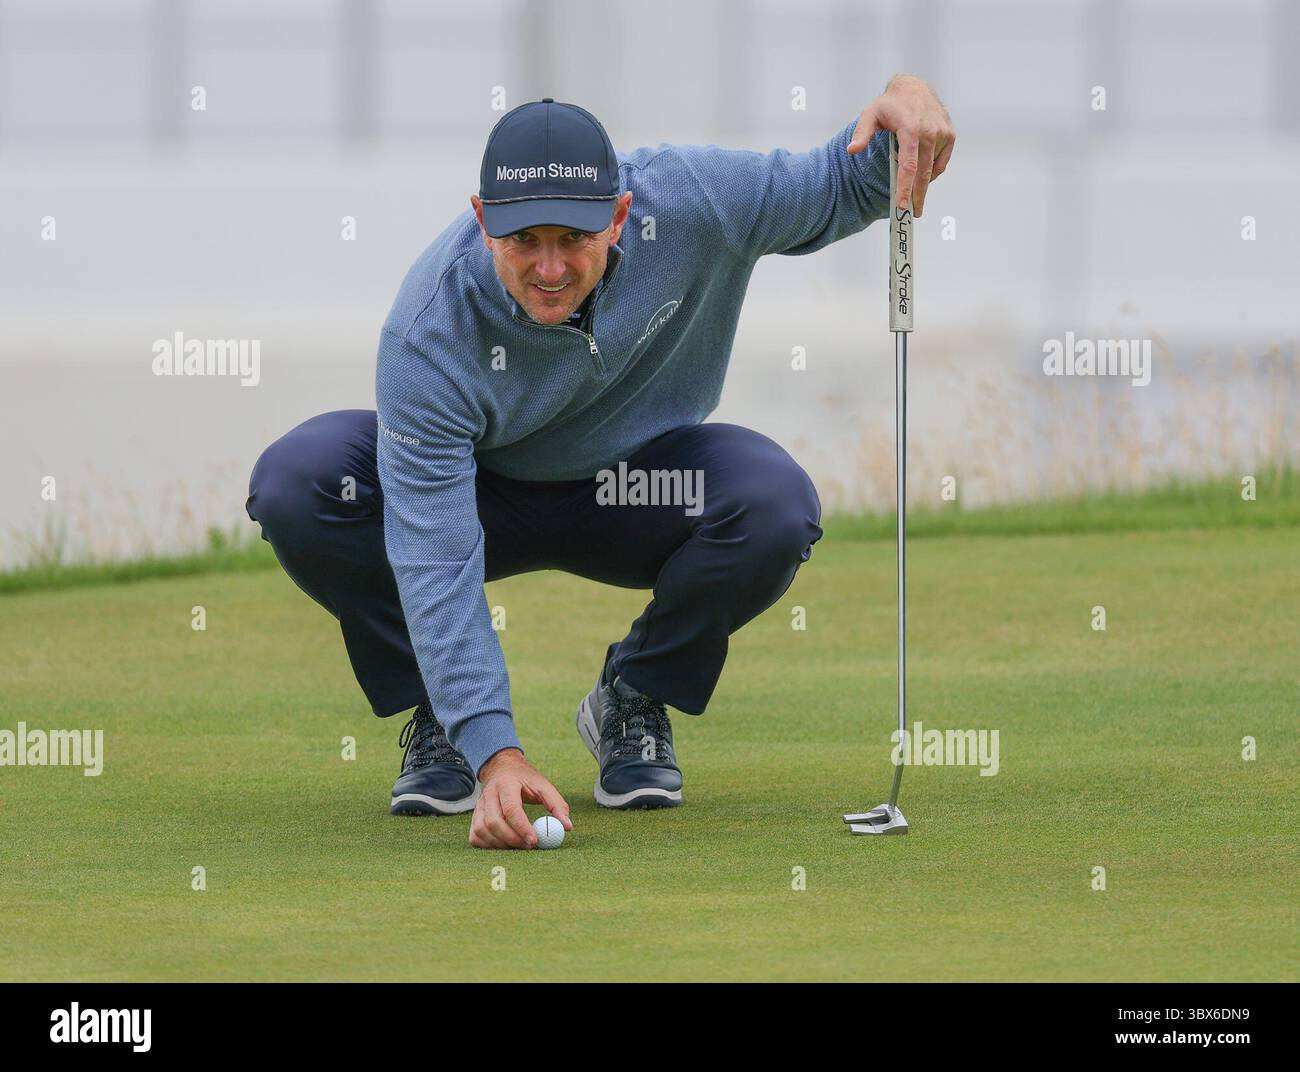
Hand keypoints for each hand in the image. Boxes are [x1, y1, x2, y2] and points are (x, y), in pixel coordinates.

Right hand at [469, 748, 571, 849]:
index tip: (534, 841)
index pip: (511, 808)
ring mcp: (479, 806)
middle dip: (511, 839)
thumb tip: (567, 827)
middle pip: (493, 821)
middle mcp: (488, 794)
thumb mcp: (543, 785)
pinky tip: (503, 845)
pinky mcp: (474, 816)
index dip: (522, 827)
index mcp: (506, 784)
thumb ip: (556, 805)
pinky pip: (475, 836)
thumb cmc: (525, 779)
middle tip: (528, 847)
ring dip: (500, 844)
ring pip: (481, 830)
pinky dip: (488, 845)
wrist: (503, 768)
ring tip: (518, 845)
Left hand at [847, 74, 955, 217]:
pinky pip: (941, 162)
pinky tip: (923, 177)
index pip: (909, 165)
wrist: (914, 88)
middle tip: (913, 213)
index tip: (902, 205)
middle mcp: (930, 132)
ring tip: (915, 195)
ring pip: (932, 169)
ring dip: (923, 183)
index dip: (906, 188)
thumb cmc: (890, 104)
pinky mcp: (950, 135)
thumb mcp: (870, 114)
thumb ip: (861, 133)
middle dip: (918, 195)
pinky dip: (932, 172)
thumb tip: (852, 150)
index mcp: (911, 129)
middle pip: (923, 173)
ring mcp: (942, 134)